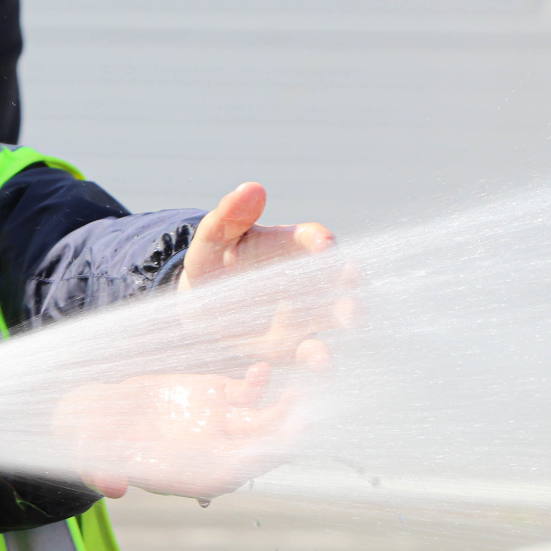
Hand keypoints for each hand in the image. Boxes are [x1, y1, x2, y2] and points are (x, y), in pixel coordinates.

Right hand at [53, 363, 296, 501]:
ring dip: (284, 411)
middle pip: (261, 449)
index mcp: (193, 476)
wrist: (95, 417)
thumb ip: (103, 472)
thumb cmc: (94, 445)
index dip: (256, 460)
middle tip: (303, 418)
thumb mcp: (92, 458)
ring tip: (300, 395)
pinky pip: (247, 393)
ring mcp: (220, 423)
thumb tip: (111, 487)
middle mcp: (214, 452)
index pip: (234, 473)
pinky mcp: (217, 395)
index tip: (277, 447)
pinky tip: (260, 371)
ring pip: (263, 421)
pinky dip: (257, 384)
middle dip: (285, 435)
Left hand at [180, 182, 351, 369]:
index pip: (315, 238)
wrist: (199, 309)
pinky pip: (315, 354)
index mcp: (292, 247)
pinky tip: (320, 362)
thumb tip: (252, 188)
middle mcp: (309, 280)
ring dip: (349, 316)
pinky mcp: (296, 347)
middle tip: (351, 280)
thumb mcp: (213, 239)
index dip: (321, 240)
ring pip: (337, 315)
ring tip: (350, 320)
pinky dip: (321, 359)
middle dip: (349, 279)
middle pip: (339, 276)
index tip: (323, 244)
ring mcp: (306, 314)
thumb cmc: (212, 264)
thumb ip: (229, 216)